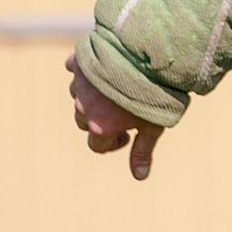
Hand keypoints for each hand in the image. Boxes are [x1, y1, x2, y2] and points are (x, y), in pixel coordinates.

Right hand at [66, 53, 163, 179]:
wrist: (150, 55)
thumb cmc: (156, 94)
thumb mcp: (154, 126)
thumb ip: (142, 151)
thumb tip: (140, 177)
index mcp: (100, 127)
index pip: (97, 145)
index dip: (114, 143)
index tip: (128, 134)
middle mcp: (83, 106)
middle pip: (84, 122)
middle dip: (100, 120)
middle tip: (122, 110)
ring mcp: (79, 83)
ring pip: (78, 96)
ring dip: (92, 96)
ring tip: (116, 88)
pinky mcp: (78, 61)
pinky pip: (75, 69)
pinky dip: (85, 71)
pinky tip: (103, 68)